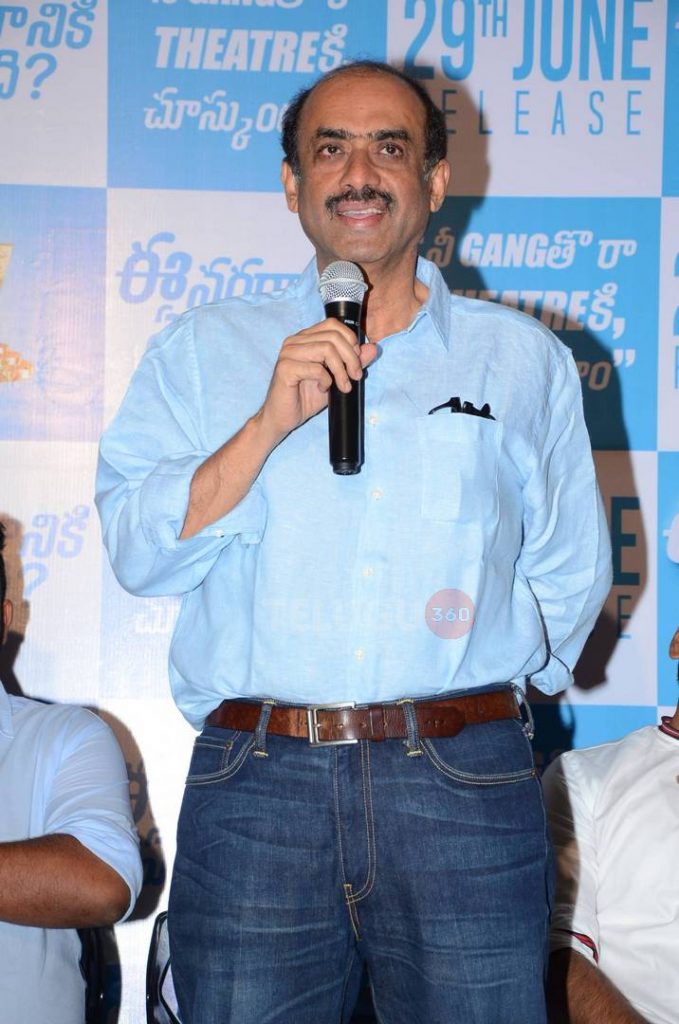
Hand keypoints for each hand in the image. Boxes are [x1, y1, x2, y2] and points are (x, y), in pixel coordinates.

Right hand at [256, 318, 377, 443]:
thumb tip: (373, 348)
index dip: (350, 340)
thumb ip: (352, 362)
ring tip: (343, 387)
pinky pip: (316, 368)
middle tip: (355, 377)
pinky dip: (325, 380)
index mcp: (305, 338)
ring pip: (326, 349)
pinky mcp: (285, 368)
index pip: (333, 324)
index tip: (357, 361)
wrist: (282, 417)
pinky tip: (322, 389)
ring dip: (341, 371)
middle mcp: (295, 341)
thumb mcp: (336, 378)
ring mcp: (288, 353)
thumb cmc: (305, 397)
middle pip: (333, 337)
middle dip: (351, 358)